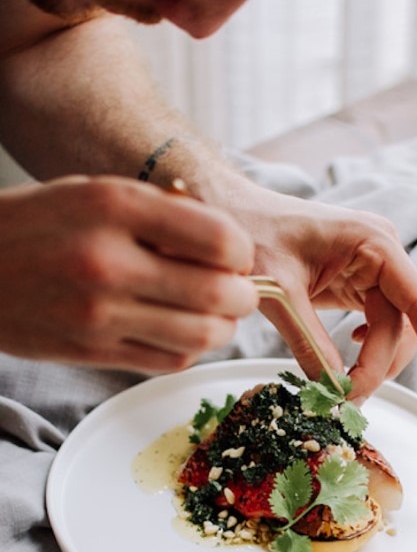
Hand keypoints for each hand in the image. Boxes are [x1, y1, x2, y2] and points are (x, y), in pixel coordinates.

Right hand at [0, 176, 257, 371]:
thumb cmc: (38, 224)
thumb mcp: (94, 192)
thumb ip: (160, 212)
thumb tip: (227, 244)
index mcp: (115, 206)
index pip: (219, 238)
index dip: (241, 252)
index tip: (235, 256)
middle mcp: (109, 261)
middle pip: (218, 294)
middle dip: (243, 296)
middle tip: (237, 291)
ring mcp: (100, 313)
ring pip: (202, 335)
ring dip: (222, 328)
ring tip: (214, 314)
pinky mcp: (94, 351)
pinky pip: (169, 359)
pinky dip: (189, 349)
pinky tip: (181, 332)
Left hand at [211, 177, 416, 401]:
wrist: (230, 213)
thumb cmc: (252, 234)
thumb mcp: (279, 291)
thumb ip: (309, 341)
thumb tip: (333, 389)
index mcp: (374, 243)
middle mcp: (382, 254)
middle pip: (402, 325)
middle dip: (379, 367)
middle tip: (344, 400)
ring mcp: (372, 267)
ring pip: (391, 329)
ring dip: (373, 362)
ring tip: (342, 387)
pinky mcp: (357, 281)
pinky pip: (376, 322)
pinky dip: (365, 348)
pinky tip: (346, 355)